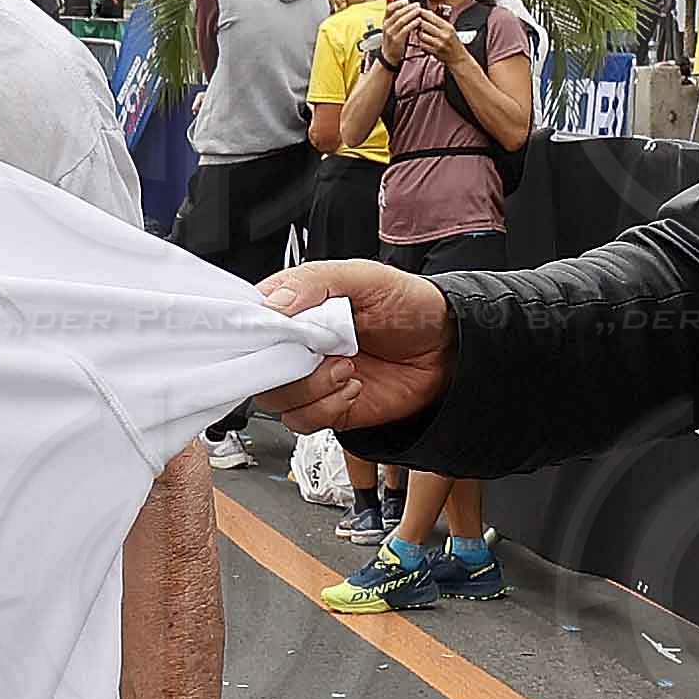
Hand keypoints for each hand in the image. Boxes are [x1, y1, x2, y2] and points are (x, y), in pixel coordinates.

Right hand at [255, 259, 451, 432]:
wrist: (449, 350)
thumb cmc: (411, 306)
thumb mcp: (366, 277)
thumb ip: (315, 282)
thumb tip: (274, 304)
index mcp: (297, 305)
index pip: (250, 319)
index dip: (254, 331)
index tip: (274, 334)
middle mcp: (297, 343)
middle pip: (255, 365)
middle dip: (285, 365)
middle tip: (321, 352)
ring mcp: (310, 377)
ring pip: (275, 397)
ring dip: (311, 388)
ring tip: (347, 368)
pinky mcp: (326, 407)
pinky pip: (302, 421)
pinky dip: (326, 409)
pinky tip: (353, 388)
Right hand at [378, 0, 431, 63]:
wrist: (389, 56)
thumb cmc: (394, 40)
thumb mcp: (393, 28)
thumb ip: (399, 19)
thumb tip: (410, 8)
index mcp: (385, 21)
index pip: (389, 8)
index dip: (398, 3)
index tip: (407, 1)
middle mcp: (386, 26)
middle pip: (397, 13)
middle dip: (408, 8)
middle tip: (417, 5)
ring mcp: (391, 33)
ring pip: (401, 20)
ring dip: (411, 14)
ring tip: (419, 11)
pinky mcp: (396, 40)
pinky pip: (405, 30)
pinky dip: (412, 24)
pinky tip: (418, 21)